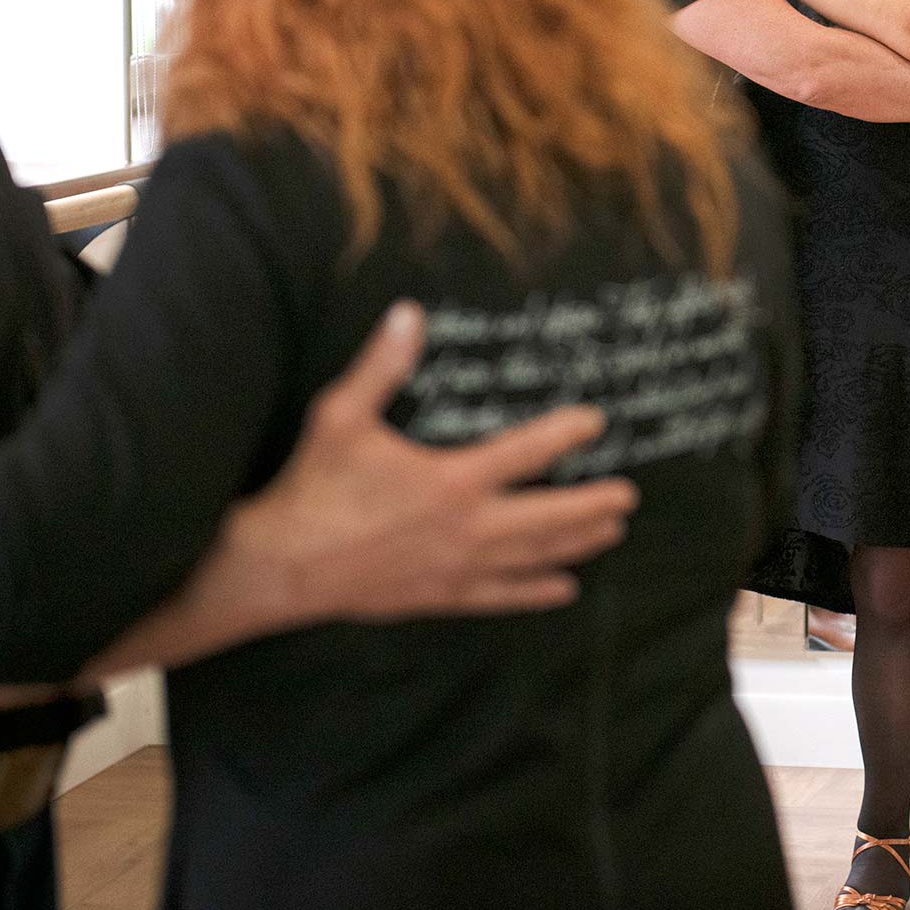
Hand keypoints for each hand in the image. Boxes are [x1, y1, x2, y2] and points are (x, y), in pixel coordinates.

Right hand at [239, 302, 638, 619]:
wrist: (281, 566)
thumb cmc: (314, 488)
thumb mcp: (342, 417)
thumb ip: (382, 365)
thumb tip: (409, 313)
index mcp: (451, 481)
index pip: (526, 452)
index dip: (566, 435)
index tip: (595, 422)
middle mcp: (466, 527)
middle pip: (548, 516)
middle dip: (592, 505)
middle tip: (628, 496)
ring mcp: (458, 567)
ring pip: (534, 557)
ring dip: (577, 543)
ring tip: (611, 533)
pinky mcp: (442, 595)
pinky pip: (502, 596)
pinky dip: (536, 591)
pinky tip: (564, 589)